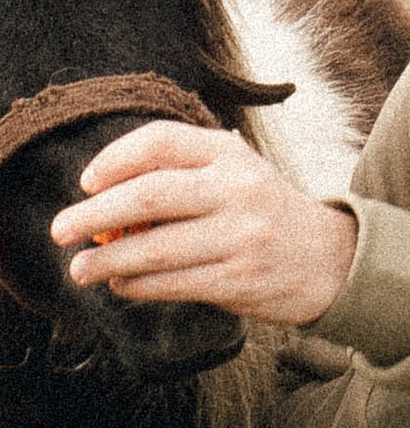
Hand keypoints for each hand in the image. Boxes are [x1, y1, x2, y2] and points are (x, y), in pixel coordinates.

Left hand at [52, 123, 356, 328]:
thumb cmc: (265, 212)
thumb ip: (181, 174)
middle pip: (148, 196)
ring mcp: (241, 235)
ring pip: (154, 248)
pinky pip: (172, 283)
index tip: (86, 182)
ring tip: (81, 268)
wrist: (331, 258)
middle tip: (60, 229)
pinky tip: (122, 284)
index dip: (114, 159)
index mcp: (230, 153)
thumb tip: (102, 195)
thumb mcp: (235, 173)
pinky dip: (137, 286)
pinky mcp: (240, 279)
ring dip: (107, 260)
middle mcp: (237, 188)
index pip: (160, 141)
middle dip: (94, 214)